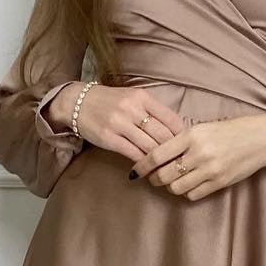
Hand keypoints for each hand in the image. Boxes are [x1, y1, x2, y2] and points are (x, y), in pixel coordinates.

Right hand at [60, 82, 185, 162]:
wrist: (77, 103)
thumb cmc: (109, 101)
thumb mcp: (133, 97)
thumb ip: (152, 110)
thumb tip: (176, 129)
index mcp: (142, 97)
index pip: (171, 118)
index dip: (182, 135)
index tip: (187, 145)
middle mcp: (132, 109)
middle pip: (162, 135)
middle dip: (174, 150)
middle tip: (181, 162)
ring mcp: (120, 124)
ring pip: (149, 147)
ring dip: (160, 160)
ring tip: (167, 168)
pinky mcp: (109, 138)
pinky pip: (133, 154)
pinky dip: (143, 163)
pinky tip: (148, 168)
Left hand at [132, 112, 265, 200]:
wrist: (260, 139)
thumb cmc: (229, 131)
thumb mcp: (203, 128)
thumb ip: (181, 141)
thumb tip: (157, 155)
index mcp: (192, 135)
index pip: (158, 155)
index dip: (142, 165)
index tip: (136, 170)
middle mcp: (199, 153)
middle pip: (164, 175)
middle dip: (155, 179)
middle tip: (153, 178)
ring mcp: (210, 170)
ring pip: (177, 188)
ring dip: (171, 186)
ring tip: (172, 181)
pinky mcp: (220, 183)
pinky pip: (193, 194)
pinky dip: (187, 192)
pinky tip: (189, 184)